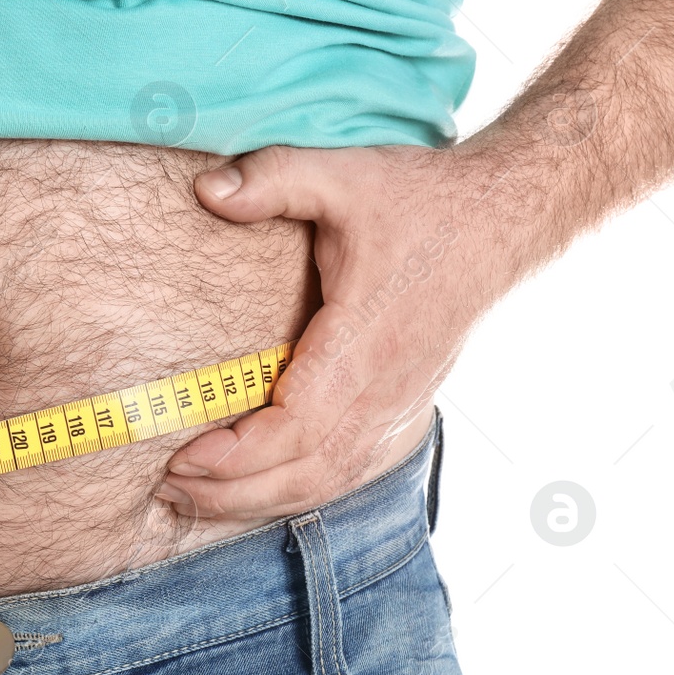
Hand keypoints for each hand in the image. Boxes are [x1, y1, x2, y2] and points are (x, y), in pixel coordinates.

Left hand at [159, 141, 523, 520]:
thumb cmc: (421, 199)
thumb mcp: (342, 173)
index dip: (241, 455)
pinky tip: (258, 491)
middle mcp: (387, 386)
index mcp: (366, 340)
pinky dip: (302, 490)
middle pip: (308, 471)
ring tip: (198, 500)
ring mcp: (401, 402)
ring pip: (331, 479)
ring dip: (263, 500)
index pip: (300, 425)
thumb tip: (205, 188)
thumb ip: (273, 179)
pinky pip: (352, 468)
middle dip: (235, 492)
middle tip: (170, 491)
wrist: (503, 217)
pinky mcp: (405, 405)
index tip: (183, 458)